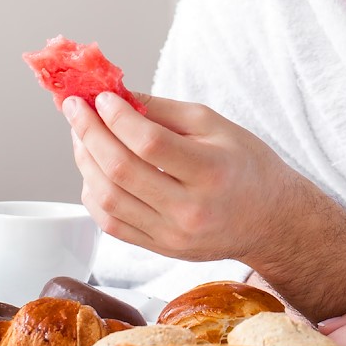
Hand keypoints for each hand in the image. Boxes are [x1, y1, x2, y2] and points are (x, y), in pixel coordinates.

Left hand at [64, 91, 310, 269]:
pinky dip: (93, 193)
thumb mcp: (216, 125)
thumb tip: (117, 96)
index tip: (101, 97)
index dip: (118, 117)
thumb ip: (164, 110)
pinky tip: (92, 169)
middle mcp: (190, 209)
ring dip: (85, 161)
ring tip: (81, 135)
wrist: (270, 220)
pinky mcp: (161, 249)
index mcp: (211, 171)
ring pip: (108, 199)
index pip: (150, 143)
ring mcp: (172, 235)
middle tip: (75, 108)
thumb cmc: (247, 165)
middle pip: (121, 171)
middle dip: (89, 133)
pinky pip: (111, 223)